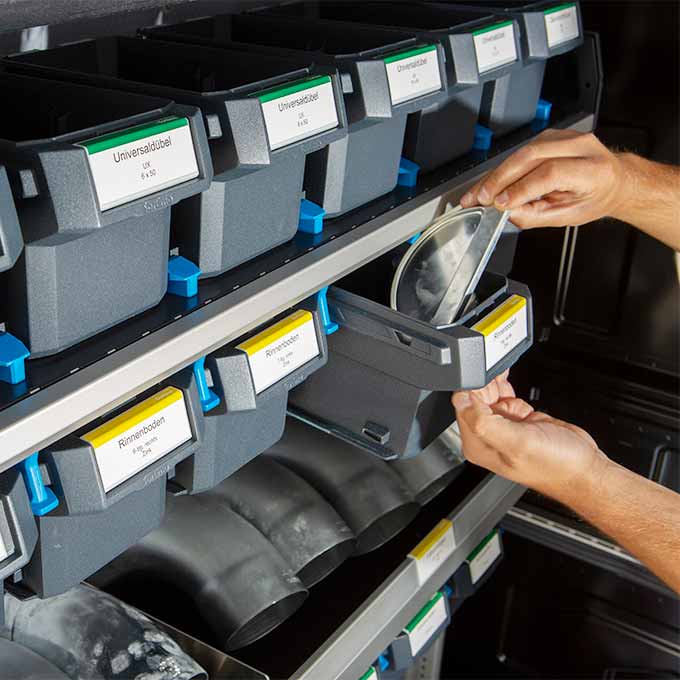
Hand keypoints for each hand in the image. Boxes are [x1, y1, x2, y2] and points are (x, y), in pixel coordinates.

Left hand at [452, 372, 609, 503]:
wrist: (584, 468)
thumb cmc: (556, 465)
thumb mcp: (517, 443)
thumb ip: (484, 422)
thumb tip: (461, 400)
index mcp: (478, 445)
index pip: (461, 406)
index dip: (471, 388)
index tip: (484, 378)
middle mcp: (486, 436)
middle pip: (473, 397)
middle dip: (484, 382)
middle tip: (496, 372)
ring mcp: (502, 427)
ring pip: (487, 393)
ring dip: (494, 381)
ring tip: (502, 371)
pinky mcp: (516, 418)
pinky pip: (503, 395)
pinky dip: (505, 385)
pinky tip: (509, 381)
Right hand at [460, 130, 627, 228]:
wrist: (612, 180)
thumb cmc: (595, 197)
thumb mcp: (569, 216)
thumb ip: (536, 215)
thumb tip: (507, 212)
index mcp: (593, 169)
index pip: (550, 173)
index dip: (521, 188)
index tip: (500, 204)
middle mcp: (581, 146)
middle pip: (531, 156)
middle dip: (500, 178)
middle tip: (480, 197)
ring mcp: (565, 137)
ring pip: (521, 152)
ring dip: (495, 173)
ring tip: (478, 192)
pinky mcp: (550, 136)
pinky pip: (521, 150)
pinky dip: (502, 167)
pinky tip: (490, 181)